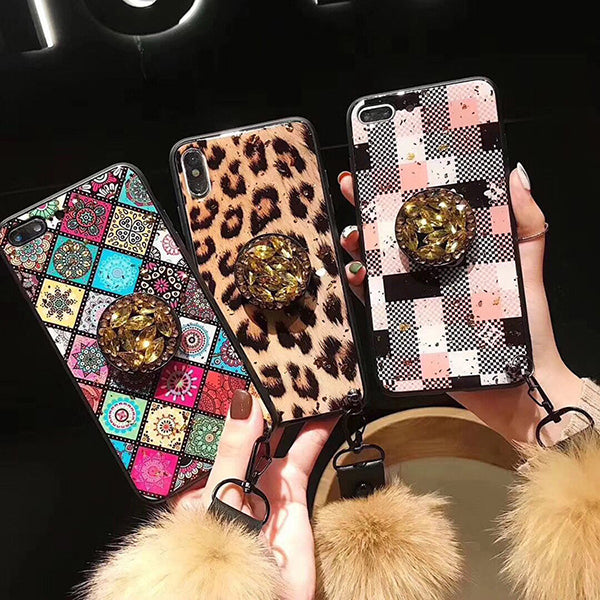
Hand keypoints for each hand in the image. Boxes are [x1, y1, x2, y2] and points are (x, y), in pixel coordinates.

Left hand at [177, 390, 335, 599]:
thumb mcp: (221, 492)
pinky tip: (325, 413)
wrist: (256, 594)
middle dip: (271, 402)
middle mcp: (242, 472)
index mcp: (215, 470)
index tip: (250, 368)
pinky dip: (317, 434)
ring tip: (309, 383)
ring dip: (297, 413)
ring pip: (284, 436)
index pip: (228, 427)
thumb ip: (234, 449)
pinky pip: (307, 455)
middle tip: (285, 369)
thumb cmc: (221, 548)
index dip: (240, 400)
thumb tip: (244, 402)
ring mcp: (269, 482)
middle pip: (258, 428)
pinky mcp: (295, 493)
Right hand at [338, 166, 581, 443]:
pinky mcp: (405, 325)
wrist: (519, 384)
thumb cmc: (526, 326)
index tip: (389, 167)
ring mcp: (416, 297)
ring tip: (353, 233)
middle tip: (353, 187)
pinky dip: (360, 288)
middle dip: (370, 208)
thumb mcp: (528, 267)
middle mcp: (432, 270)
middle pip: (395, 234)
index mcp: (457, 252)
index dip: (406, 190)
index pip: (427, 214)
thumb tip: (515, 175)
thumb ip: (526, 223)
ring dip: (359, 246)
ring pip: (378, 266)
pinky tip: (355, 274)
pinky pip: (376, 304)